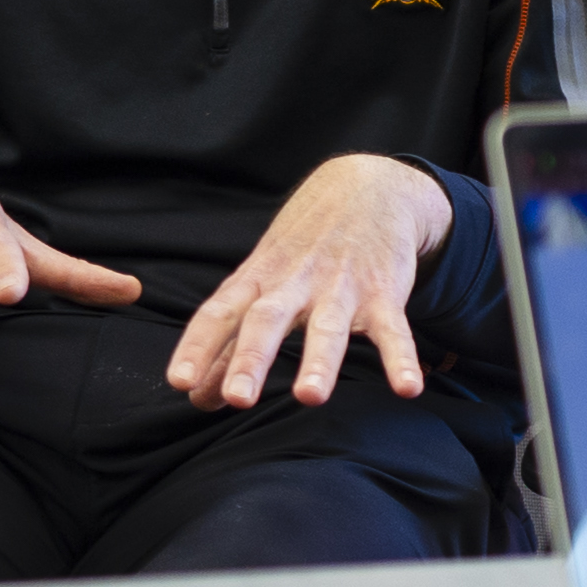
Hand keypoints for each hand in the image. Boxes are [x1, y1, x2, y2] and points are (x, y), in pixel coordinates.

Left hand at [166, 154, 450, 410]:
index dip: (197, 347)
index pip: (219, 313)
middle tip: (238, 399)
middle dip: (251, 359)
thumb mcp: (259, 285)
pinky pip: (394, 331)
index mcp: (258, 281)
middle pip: (267, 321)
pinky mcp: (384, 294)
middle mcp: (294, 283)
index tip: (179, 382)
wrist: (367, 188)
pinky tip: (408, 388)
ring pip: (328, 327)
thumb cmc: (301, 249)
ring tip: (310, 397)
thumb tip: (196, 398)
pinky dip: (402, 359)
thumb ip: (228, 343)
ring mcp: (340, 287)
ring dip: (318, 362)